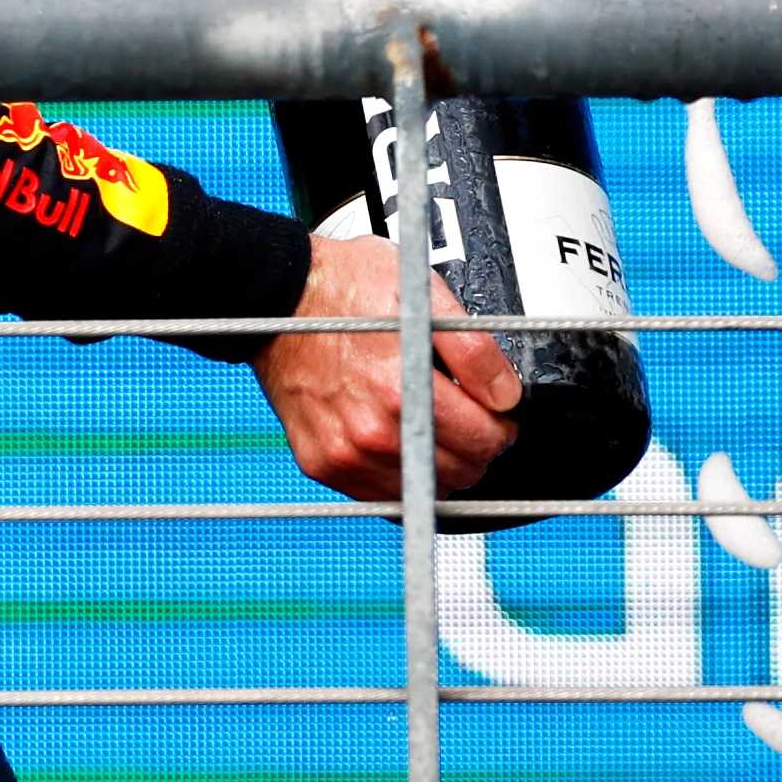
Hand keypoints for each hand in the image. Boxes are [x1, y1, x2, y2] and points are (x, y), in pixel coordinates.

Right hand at [255, 231, 522, 500]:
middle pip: (459, 471)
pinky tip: (396, 438)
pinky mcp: (322, 463)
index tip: (494, 413)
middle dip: (474, 446)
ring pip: (424, 489)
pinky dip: (398, 473)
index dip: (500, 425)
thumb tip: (506, 395)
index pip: (485, 439)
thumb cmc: (345, 288)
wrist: (275, 299)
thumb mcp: (422, 293)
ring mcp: (345, 453)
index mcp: (402, 389)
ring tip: (428, 424)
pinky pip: (381, 493)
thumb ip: (473, 350)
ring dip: (437, 463)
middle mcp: (372, 432)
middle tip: (464, 417)